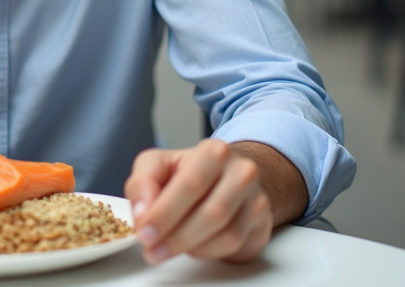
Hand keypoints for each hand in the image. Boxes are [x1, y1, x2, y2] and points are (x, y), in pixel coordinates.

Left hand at [124, 139, 305, 264]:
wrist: (227, 179)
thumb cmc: (187, 173)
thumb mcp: (157, 166)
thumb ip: (142, 184)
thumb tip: (142, 213)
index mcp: (214, 152)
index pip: (190, 183)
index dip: (165, 212)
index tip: (144, 233)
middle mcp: (241, 172)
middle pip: (212, 213)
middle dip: (176, 236)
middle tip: (153, 250)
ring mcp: (257, 198)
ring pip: (225, 235)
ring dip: (191, 247)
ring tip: (168, 247)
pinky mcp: (262, 223)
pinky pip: (234, 246)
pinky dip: (207, 251)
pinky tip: (192, 245)